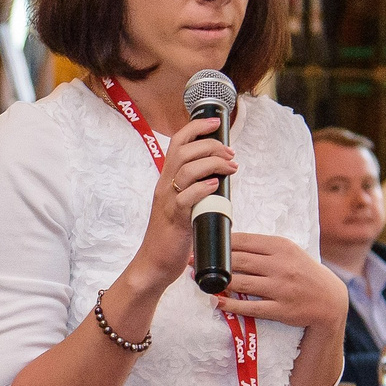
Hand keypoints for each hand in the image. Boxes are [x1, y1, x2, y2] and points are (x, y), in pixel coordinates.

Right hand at [122, 113, 235, 291]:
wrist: (154, 263)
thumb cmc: (171, 234)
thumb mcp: (181, 203)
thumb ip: (194, 187)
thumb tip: (218, 175)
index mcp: (167, 179)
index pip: (177, 142)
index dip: (196, 127)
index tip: (215, 122)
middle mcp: (165, 186)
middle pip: (184, 151)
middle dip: (211, 146)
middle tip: (230, 154)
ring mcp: (169, 202)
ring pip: (186, 170)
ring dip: (213, 164)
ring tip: (231, 168)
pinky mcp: (176, 220)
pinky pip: (187, 198)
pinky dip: (203, 188)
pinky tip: (216, 186)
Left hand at [212, 232, 347, 329]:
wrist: (329, 299)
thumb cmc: (302, 272)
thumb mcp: (288, 252)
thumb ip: (262, 246)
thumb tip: (230, 241)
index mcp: (281, 247)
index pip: (244, 241)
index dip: (220, 243)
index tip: (203, 245)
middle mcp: (281, 266)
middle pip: (239, 261)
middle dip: (213, 262)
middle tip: (194, 262)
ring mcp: (281, 289)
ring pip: (241, 283)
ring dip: (218, 283)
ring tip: (201, 280)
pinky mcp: (281, 310)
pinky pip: (250, 307)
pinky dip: (230, 305)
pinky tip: (216, 301)